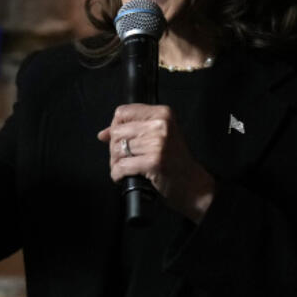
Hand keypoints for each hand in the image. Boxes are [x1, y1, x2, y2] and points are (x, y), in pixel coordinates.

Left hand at [97, 104, 215, 221]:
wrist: (192, 184)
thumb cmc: (175, 161)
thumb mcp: (157, 137)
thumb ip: (130, 130)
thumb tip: (103, 133)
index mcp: (162, 114)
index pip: (123, 112)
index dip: (115, 127)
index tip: (119, 138)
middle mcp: (161, 125)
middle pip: (117, 132)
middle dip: (114, 148)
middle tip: (123, 157)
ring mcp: (158, 144)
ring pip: (117, 150)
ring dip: (116, 163)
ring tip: (126, 167)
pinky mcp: (154, 162)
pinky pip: (122, 166)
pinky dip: (118, 174)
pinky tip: (124, 176)